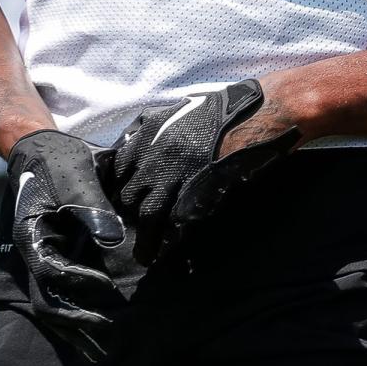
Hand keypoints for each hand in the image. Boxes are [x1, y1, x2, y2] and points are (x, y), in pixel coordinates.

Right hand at [8, 129, 125, 359]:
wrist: (40, 146)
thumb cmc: (57, 158)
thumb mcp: (76, 175)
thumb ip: (92, 206)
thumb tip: (113, 238)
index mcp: (32, 233)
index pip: (51, 273)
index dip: (79, 282)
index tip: (106, 288)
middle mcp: (33, 251)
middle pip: (47, 301)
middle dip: (76, 320)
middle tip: (107, 330)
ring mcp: (41, 255)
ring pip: (52, 301)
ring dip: (76, 320)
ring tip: (103, 339)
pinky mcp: (53, 254)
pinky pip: (61, 289)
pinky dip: (76, 305)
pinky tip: (97, 314)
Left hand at [105, 80, 300, 262]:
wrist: (247, 117)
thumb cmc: (216, 112)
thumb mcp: (175, 112)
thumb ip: (154, 129)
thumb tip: (138, 145)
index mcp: (148, 133)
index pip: (119, 168)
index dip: (123, 184)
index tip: (128, 194)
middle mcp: (153, 156)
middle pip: (129, 194)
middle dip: (131, 210)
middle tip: (136, 222)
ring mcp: (172, 177)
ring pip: (146, 213)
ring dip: (145, 235)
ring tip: (144, 253)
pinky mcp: (192, 194)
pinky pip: (173, 221)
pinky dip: (168, 237)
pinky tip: (168, 248)